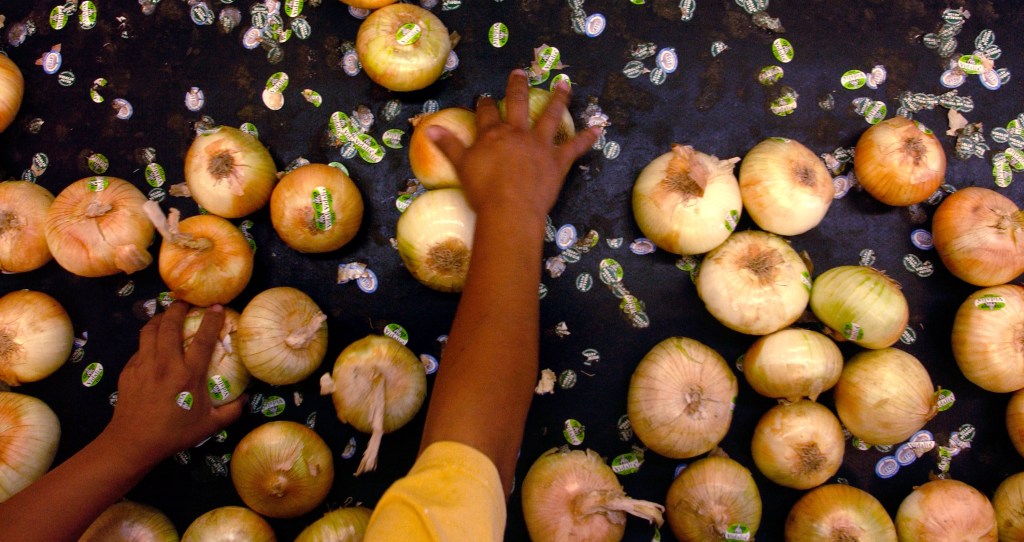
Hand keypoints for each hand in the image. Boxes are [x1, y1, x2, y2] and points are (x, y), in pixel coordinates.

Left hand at [104, 302, 242, 464]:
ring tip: (166, 315)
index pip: (203, 339)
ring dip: (159, 319)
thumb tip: (247, 398)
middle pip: (169, 325)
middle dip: (177, 308)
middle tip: (185, 302)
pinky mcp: (129, 371)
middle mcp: (165, 364)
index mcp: (188, 375)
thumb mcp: (210, 426)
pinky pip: (139, 349)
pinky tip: (152, 346)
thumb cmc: (174, 434)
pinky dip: (147, 342)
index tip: (217, 306)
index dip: (211, 320)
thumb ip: (232, 411)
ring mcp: (144, 365)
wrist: (133, 443)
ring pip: (149, 331)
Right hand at [427, 69, 600, 225]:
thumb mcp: (460, 167)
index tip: (486, 97)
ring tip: (565, 85)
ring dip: (559, 99)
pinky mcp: (558, 160)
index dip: (486, 103)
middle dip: (518, 87)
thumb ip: (448, 145)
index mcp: (492, 134)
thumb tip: (430, 129)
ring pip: (551, 116)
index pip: (487, 112)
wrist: (509, 210)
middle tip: (520, 72)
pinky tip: (599, 127)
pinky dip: (588, 137)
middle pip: (518, 103)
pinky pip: (576, 146)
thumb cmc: (482, 191)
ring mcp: (540, 144)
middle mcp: (517, 133)